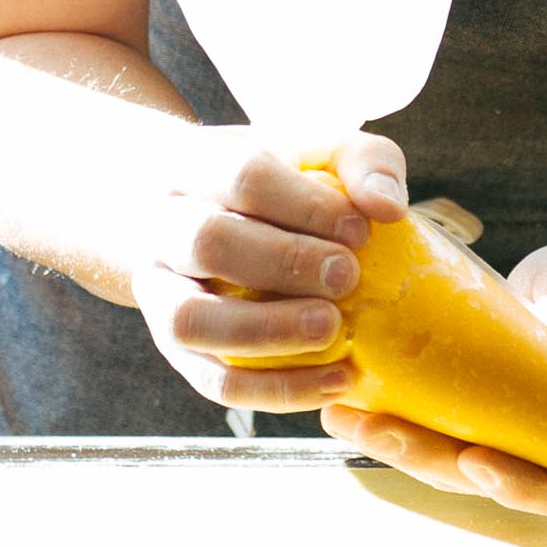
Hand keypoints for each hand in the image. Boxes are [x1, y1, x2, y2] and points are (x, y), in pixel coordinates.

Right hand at [129, 130, 408, 414]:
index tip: (360, 229)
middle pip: (206, 241)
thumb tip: (387, 208)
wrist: (202, 219)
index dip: (304, 206)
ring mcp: (159, 293)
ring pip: (189, 319)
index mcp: (195, 168)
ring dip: (265, 330)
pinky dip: (274, 390)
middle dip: (283, 262)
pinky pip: (214, 381)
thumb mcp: (321, 155)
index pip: (242, 177)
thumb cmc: (279, 188)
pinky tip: (335, 381)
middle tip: (346, 276)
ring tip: (331, 329)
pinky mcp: (179, 350)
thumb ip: (364, 163)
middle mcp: (163, 228)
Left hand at [320, 242, 546, 521]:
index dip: (523, 489)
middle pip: (481, 481)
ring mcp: (492, 440)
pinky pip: (421, 429)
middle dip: (425, 459)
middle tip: (376, 429)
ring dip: (391, 444)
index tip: (479, 462)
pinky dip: (382, 417)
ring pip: (441, 463)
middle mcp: (535, 453)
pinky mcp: (456, 419)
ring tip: (342, 415)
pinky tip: (341, 398)